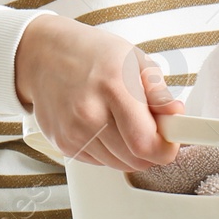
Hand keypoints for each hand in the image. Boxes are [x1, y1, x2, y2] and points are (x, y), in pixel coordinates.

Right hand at [13, 14, 185, 169]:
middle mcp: (89, 113)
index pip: (145, 142)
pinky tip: (105, 125)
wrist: (43, 55)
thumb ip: (158, 92)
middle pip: (135, 159)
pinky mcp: (63, 144)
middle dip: (152, 148)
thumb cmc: (92, 54)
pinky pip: (101, 162)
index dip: (166, 148)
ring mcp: (73, 132)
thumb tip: (176, 114)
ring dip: (131, 151)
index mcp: (113, 88)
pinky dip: (111, 151)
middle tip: (152, 126)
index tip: (173, 138)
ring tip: (126, 121)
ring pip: (120, 165)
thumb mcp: (134, 59)